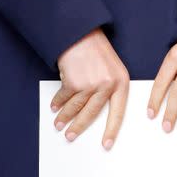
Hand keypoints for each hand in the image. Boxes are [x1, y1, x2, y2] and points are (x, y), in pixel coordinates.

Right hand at [52, 29, 129, 148]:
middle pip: (91, 114)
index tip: (107, 144)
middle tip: (71, 136)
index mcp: (121, 81)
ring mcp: (90, 85)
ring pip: (75, 109)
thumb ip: (109, 87)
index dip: (112, 130)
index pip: (119, 112)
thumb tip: (97, 112)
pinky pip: (64, 99)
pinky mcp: (74, 83)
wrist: (81, 32)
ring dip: (64, 117)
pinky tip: (55, 105)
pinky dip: (58, 103)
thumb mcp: (111, 68)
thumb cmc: (96, 49)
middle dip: (79, 127)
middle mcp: (107, 85)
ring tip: (59, 123)